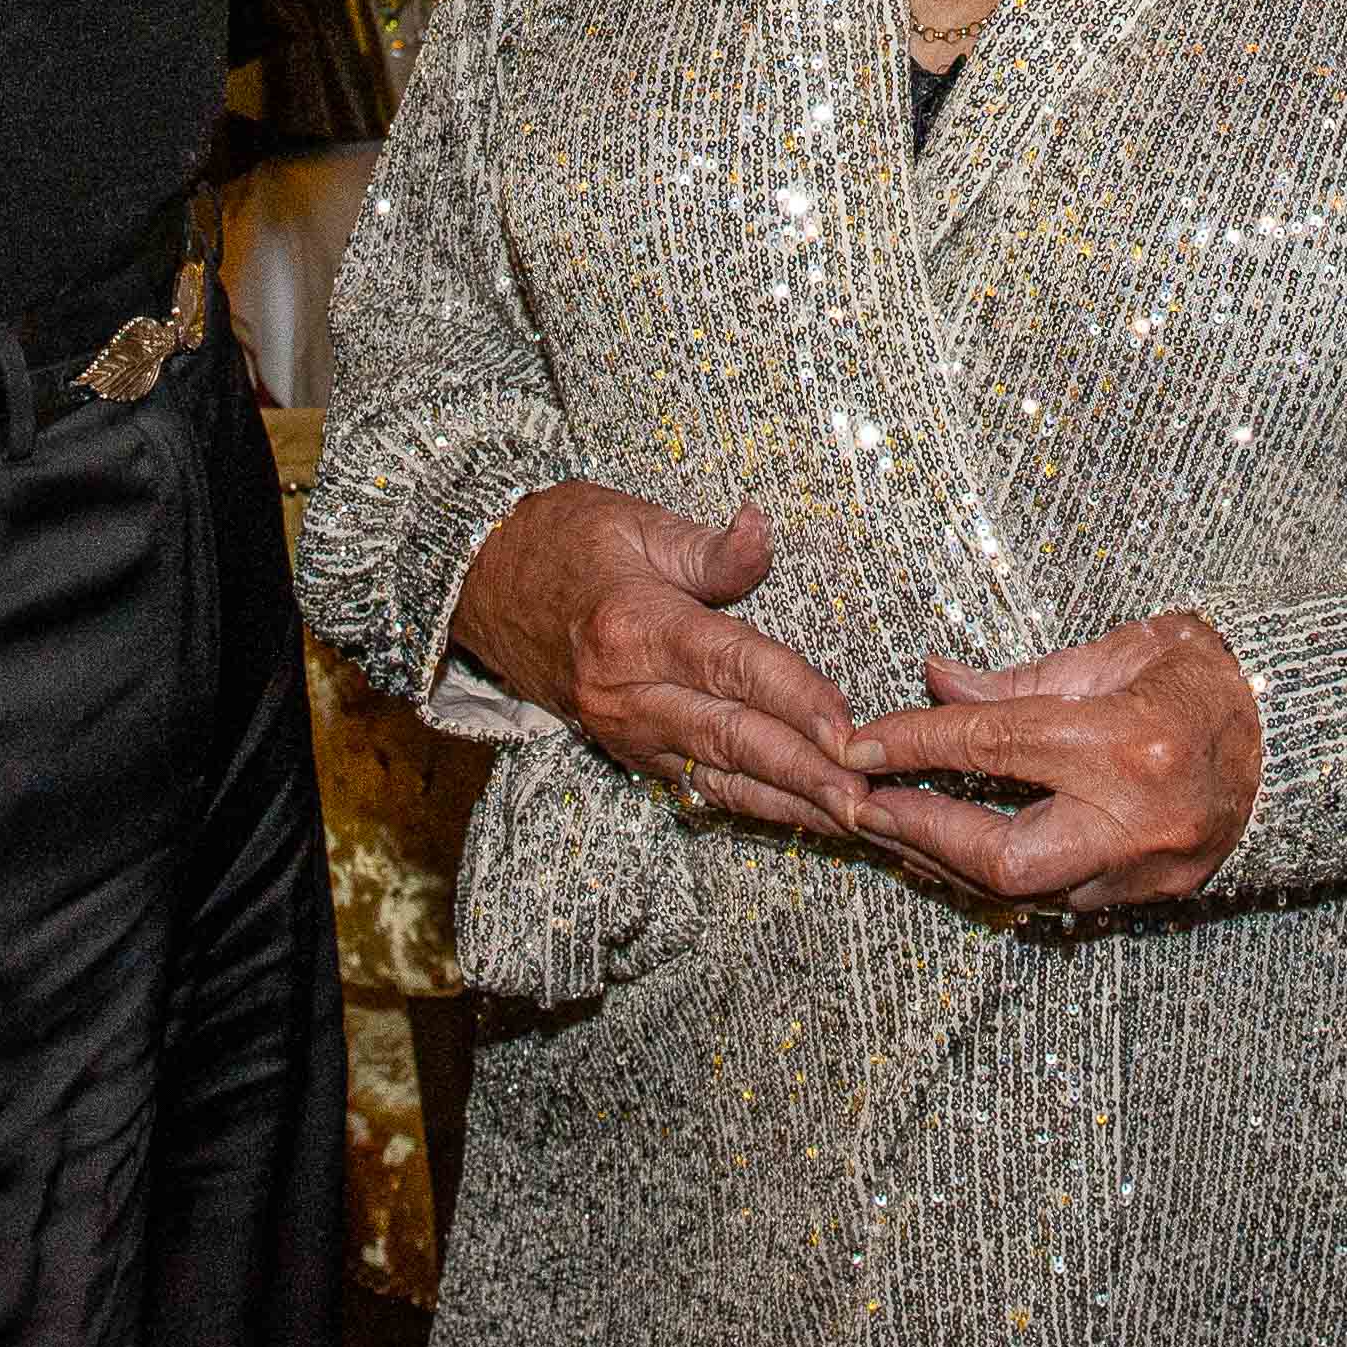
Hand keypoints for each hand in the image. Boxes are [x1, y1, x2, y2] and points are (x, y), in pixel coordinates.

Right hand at [450, 483, 865, 833]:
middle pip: (732, 738)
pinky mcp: (623, 749)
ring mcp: (621, 729)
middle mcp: (626, 691)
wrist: (478, 580)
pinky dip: (749, 802)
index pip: (733, 668)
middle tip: (868, 800)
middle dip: (805, 774)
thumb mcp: (637, 523)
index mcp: (634, 626)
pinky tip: (797, 816)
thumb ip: (711, 549)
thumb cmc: (563, 539)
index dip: (797, 699)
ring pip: (717, 775)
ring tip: (850, 823)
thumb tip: (764, 532)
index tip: (850, 728)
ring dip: (788, 804)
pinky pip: (695, 783)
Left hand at [841, 613, 1260, 914]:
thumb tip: (934, 679)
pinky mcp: (1154, 897)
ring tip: (897, 826)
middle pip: (1003, 858)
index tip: (859, 743)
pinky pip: (1057, 899)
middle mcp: (1137, 819)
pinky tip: (959, 849)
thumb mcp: (1122, 653)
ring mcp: (1149, 870)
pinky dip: (1001, 876)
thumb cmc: (1212, 678)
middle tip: (866, 807)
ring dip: (952, 861)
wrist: (1305, 738)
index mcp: (1128, 743)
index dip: (914, 744)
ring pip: (1024, 893)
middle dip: (925, 835)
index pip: (994, 744)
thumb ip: (1022, 680)